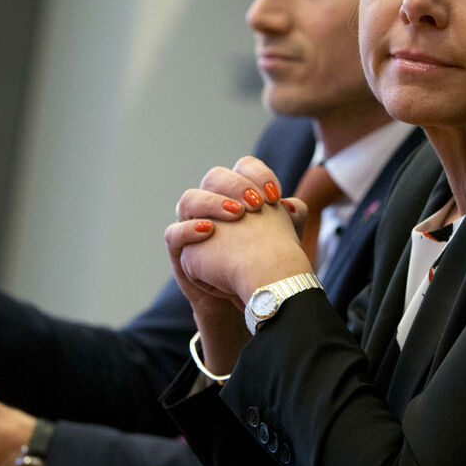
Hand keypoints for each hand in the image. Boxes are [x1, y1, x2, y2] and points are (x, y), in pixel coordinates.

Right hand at [166, 157, 312, 373]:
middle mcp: (212, 205)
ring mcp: (192, 225)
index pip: (243, 167)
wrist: (252, 297)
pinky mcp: (180, 251)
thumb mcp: (284, 241)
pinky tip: (208, 231)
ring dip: (212, 203)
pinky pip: (173, 233)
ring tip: (236, 215)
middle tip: (255, 203)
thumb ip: (290, 221)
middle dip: (235, 185)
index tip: (274, 194)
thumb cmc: (265, 263)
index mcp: (238, 195)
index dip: (257, 174)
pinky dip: (188, 230)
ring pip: (189, 199)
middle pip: (214, 177)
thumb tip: (292, 205)